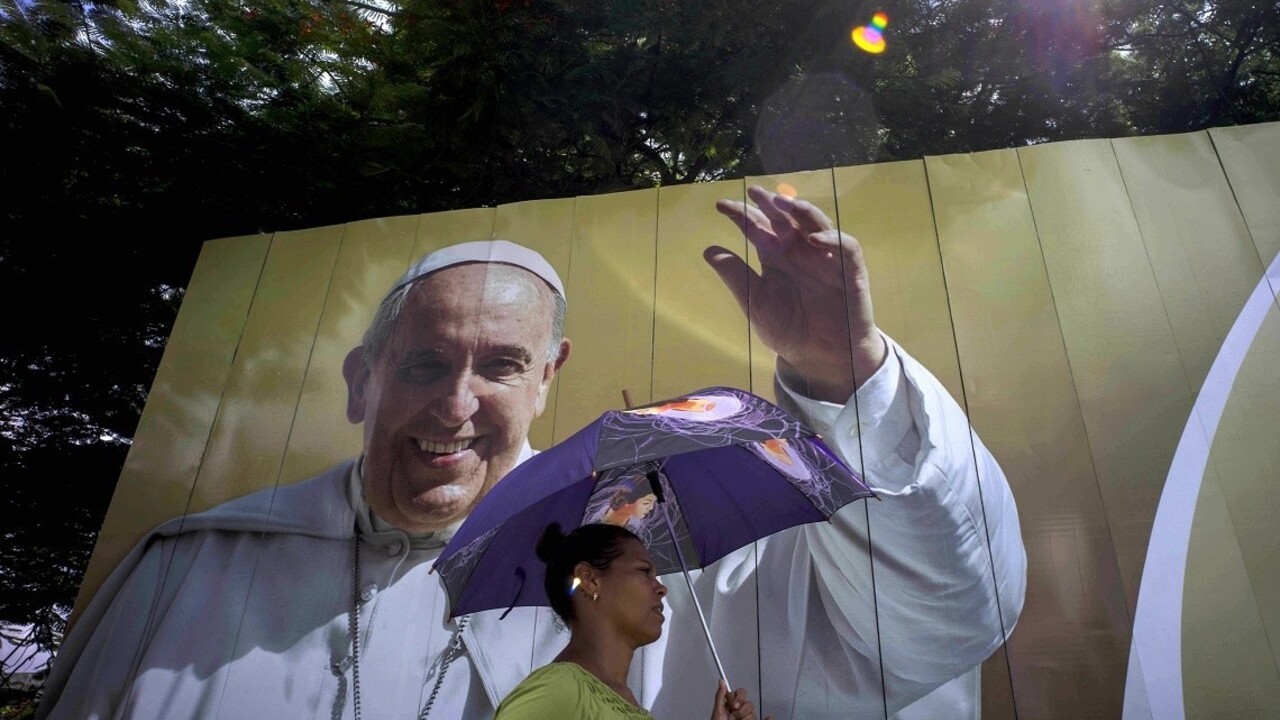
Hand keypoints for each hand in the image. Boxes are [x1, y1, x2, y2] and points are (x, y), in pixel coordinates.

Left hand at [707, 185, 886, 402]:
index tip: (720, 206)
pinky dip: (833, 239)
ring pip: (816, 223)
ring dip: (801, 210)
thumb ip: (736, 276)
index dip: (741, 215)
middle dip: (771, 203)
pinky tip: (815, 239)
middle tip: (755, 192)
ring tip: (783, 203)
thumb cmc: (788, 330)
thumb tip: (707, 250)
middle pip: (786, 218)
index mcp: (776, 256)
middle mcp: (800, 251)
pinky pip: (846, 247)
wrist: (819, 357)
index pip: (758, 227)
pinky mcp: (850, 270)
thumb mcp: (755, 302)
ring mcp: (825, 257)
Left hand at [710, 680, 770, 719]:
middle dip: (741, 711)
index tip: (734, 705)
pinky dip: (767, 719)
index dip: (739, 698)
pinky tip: (768, 717)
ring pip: (753, 713)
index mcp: (730, 705)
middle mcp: (739, 711)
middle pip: (749, 703)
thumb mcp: (717, 712)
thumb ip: (720, 697)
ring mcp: (746, 719)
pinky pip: (761, 719)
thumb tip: (721, 682)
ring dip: (745, 719)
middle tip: (733, 718)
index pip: (740, 693)